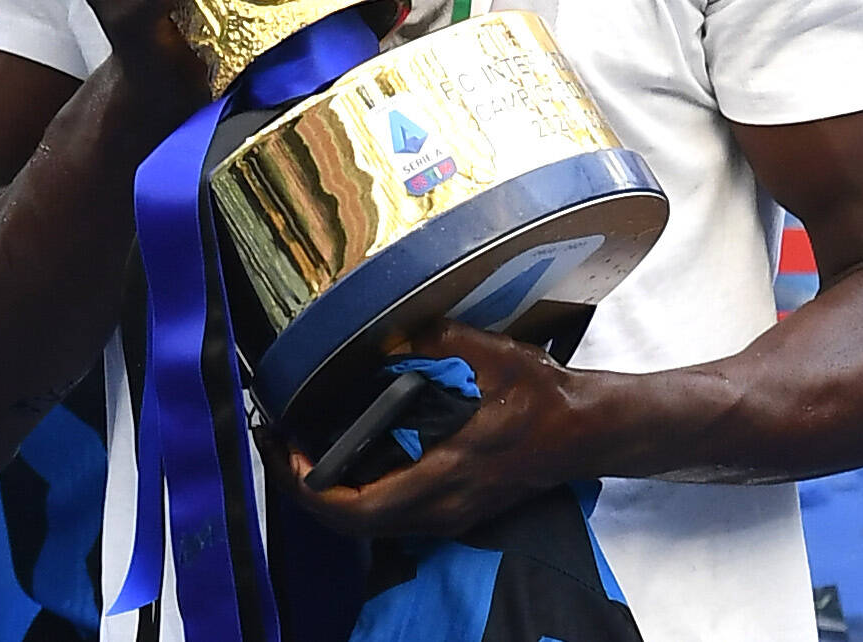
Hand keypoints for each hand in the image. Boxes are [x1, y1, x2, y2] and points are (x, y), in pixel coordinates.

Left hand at [262, 318, 589, 539]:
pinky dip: (358, 493)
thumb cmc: (541, 397)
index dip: (309, 489)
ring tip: (303, 452)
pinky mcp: (453, 510)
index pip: (358, 507)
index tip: (286, 453)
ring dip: (330, 494)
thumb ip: (435, 341)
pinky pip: (390, 515)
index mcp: (444, 475)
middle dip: (305, 491)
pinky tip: (348, 458)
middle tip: (279, 450)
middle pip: (353, 523)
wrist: (584, 432)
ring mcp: (447, 515)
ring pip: (370, 523)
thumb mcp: (491, 355)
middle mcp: (440, 507)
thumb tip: (383, 337)